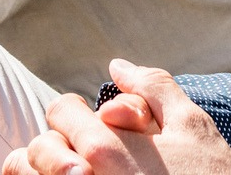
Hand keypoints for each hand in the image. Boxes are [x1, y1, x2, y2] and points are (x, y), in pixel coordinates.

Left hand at [3, 59, 230, 174]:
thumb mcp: (192, 123)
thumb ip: (153, 87)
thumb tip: (119, 66)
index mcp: (105, 145)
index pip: (60, 111)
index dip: (78, 112)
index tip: (98, 128)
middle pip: (39, 148)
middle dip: (59, 144)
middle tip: (87, 156)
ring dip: (45, 172)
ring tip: (77, 172)